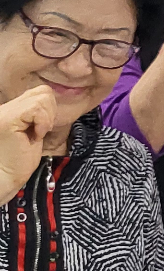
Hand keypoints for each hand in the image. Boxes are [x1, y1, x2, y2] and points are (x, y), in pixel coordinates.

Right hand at [0, 84, 56, 202]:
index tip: (40, 131)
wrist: (4, 179)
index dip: (48, 111)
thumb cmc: (18, 161)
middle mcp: (6, 106)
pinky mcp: (8, 119)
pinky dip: (43, 122)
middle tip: (40, 132)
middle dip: (50, 112)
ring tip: (35, 135)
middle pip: (43, 91)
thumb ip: (36, 115)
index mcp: (11, 108)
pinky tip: (34, 137)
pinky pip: (37, 108)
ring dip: (46, 118)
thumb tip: (51, 102)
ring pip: (42, 96)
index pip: (39, 92)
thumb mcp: (32, 131)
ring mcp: (5, 111)